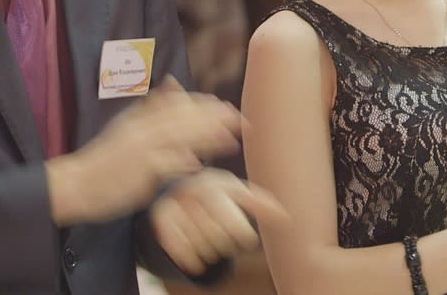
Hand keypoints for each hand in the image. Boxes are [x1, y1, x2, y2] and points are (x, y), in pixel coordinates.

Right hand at [46, 79, 241, 224]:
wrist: (75, 184)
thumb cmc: (105, 160)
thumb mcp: (127, 125)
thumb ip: (152, 106)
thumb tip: (173, 82)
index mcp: (139, 118)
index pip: (176, 105)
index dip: (202, 104)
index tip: (223, 104)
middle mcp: (141, 130)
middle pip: (183, 119)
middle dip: (213, 118)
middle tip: (238, 118)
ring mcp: (139, 150)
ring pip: (177, 139)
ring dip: (206, 138)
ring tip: (230, 138)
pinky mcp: (136, 172)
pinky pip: (161, 166)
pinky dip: (179, 163)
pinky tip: (197, 164)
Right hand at [151, 168, 286, 274]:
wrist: (180, 185)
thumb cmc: (219, 192)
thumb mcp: (239, 192)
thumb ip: (261, 203)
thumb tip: (286, 217)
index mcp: (216, 183)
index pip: (231, 219)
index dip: (241, 234)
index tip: (246, 240)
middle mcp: (193, 192)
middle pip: (215, 234)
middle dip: (224, 243)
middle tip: (226, 243)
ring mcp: (176, 204)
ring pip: (198, 242)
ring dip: (209, 252)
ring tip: (212, 248)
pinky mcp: (161, 219)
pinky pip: (176, 246)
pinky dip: (188, 258)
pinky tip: (196, 263)